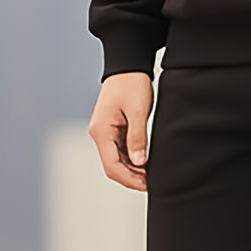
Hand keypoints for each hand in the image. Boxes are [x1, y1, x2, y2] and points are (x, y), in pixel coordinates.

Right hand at [88, 72, 153, 191]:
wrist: (128, 65)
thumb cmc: (131, 83)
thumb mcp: (138, 111)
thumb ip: (138, 138)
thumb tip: (139, 162)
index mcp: (101, 131)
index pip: (112, 166)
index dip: (129, 179)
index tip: (146, 185)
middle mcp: (99, 134)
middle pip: (112, 167)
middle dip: (131, 178)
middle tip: (151, 184)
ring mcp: (105, 133)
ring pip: (116, 161)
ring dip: (132, 171)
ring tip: (151, 176)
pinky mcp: (113, 130)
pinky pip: (120, 152)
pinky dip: (132, 161)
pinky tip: (145, 164)